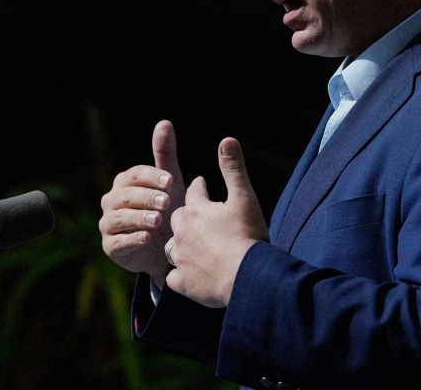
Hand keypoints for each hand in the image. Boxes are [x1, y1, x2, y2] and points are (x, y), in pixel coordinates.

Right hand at [99, 120, 186, 285]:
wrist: (166, 248)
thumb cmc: (167, 209)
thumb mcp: (170, 182)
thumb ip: (165, 153)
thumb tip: (164, 122)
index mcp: (125, 182)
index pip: (134, 175)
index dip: (151, 177)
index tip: (170, 181)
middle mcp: (112, 200)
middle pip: (125, 195)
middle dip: (146, 198)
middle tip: (167, 202)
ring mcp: (108, 223)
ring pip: (119, 218)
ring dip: (138, 218)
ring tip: (158, 220)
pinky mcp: (110, 246)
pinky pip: (117, 241)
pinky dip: (132, 239)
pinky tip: (147, 238)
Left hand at [164, 136, 268, 307]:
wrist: (246, 277)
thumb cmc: (247, 236)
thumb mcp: (244, 198)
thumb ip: (233, 169)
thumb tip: (226, 139)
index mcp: (197, 210)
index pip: (195, 191)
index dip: (199, 187)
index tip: (201, 183)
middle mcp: (182, 231)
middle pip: (178, 218)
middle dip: (186, 216)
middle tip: (195, 217)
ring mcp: (180, 258)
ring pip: (173, 247)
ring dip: (181, 246)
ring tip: (191, 248)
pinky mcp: (182, 282)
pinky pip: (174, 277)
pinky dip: (181, 276)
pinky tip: (187, 277)